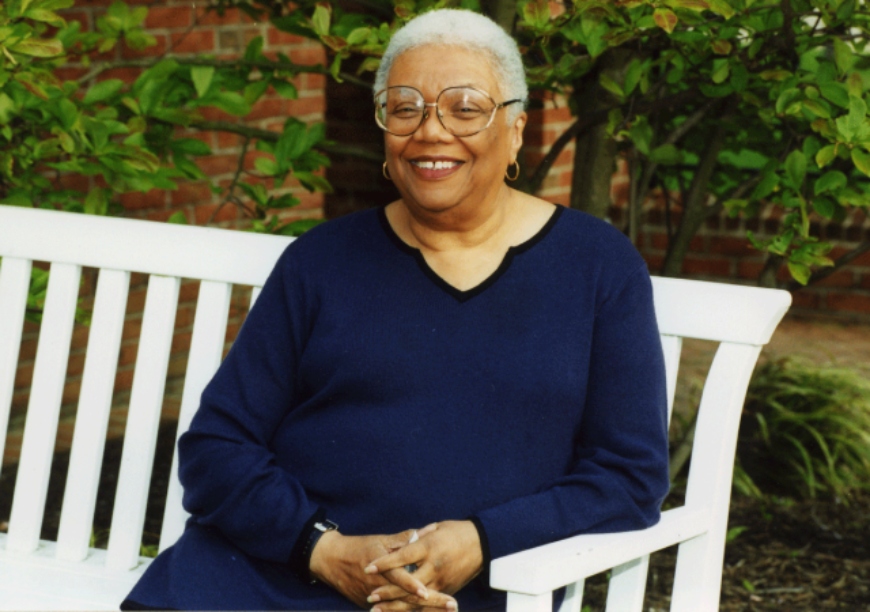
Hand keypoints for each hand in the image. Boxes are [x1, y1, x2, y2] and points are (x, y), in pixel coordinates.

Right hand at [309, 529, 457, 609]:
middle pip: (406, 598)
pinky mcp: (370, 606)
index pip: (400, 579)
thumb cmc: (359, 547)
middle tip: (453, 605)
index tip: (430, 592)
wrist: (331, 561)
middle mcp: (378, 586)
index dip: (414, 586)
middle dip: (431, 602)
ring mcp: (373, 599)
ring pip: (401, 608)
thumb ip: (404, 538)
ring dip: (424, 611)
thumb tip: (425, 532)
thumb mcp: (381, 540)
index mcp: (381, 568)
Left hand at [365, 521, 482, 609]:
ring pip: (416, 599)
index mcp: (430, 547)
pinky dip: (412, 610)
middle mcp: (435, 566)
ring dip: (396, 606)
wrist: (483, 544)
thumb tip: (398, 543)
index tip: (369, 568)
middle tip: (370, 597)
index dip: (385, 563)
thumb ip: (416, 536)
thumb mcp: (436, 527)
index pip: (403, 557)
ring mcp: (442, 581)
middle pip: (408, 583)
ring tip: (377, 610)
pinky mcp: (447, 590)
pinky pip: (427, 604)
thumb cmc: (457, 531)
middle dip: (387, 592)